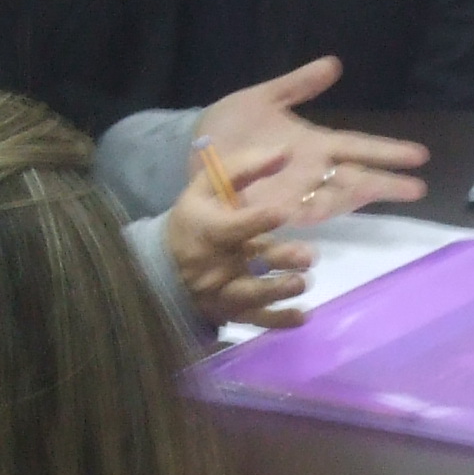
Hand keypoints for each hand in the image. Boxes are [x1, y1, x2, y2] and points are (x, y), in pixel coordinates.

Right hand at [166, 144, 315, 326]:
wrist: (165, 263)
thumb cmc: (194, 217)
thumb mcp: (209, 186)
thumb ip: (245, 167)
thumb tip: (286, 152)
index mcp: (209, 230)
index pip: (234, 227)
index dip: (258, 220)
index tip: (283, 212)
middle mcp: (215, 264)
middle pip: (249, 264)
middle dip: (280, 260)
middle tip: (308, 255)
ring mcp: (222, 291)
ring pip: (252, 295)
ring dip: (280, 290)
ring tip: (304, 282)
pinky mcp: (231, 311)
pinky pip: (255, 320)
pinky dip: (279, 321)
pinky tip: (303, 316)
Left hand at [195, 57, 427, 223]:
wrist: (190, 148)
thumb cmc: (229, 125)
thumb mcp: (264, 98)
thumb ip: (298, 85)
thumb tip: (334, 64)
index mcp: (314, 145)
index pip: (358, 148)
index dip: (387, 152)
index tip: (419, 155)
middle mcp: (309, 172)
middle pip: (355, 178)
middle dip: (385, 183)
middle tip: (418, 188)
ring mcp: (291, 193)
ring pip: (332, 198)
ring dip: (355, 197)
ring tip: (379, 193)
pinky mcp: (268, 209)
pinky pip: (294, 215)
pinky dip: (310, 214)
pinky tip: (327, 212)